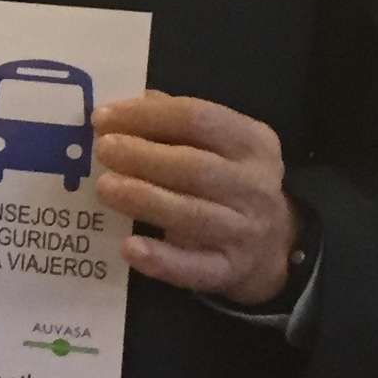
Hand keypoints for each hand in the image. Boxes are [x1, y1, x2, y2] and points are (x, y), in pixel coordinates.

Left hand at [91, 90, 297, 304]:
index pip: (199, 119)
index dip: (147, 116)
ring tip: (104, 187)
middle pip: (194, 167)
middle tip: (102, 151)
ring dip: (143, 199)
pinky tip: (129, 247)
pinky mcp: (230, 270)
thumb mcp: (221, 144)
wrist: (275, 245)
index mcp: (252, 142)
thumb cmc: (231, 182)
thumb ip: (178, 122)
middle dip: (142, 156)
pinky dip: (161, 259)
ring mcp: (245, 231)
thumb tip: (126, 107)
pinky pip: (194, 267)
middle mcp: (254, 186)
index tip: (102, 118)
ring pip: (192, 215)